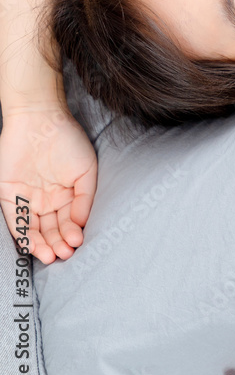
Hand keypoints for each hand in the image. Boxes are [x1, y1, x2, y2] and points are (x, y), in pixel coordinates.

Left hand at [0, 108, 97, 263]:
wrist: (41, 119)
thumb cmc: (68, 141)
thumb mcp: (86, 170)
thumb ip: (85, 198)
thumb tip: (81, 223)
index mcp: (65, 195)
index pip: (68, 222)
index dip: (72, 234)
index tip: (77, 242)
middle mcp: (46, 200)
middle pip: (51, 229)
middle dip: (57, 244)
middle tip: (64, 254)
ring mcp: (27, 198)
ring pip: (33, 229)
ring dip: (42, 245)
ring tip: (51, 255)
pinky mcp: (8, 194)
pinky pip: (14, 219)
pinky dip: (22, 234)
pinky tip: (31, 247)